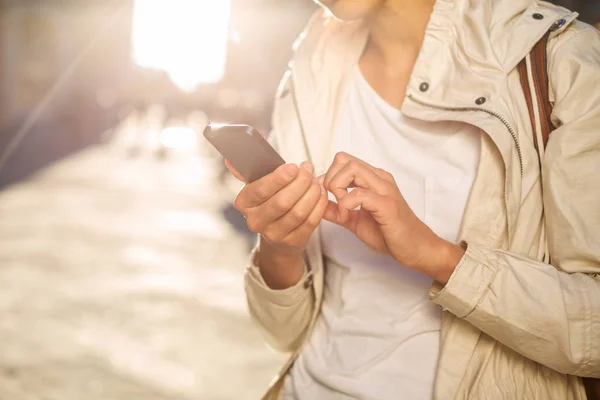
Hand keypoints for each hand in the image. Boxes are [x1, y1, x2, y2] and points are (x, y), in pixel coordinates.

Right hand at [227, 160, 328, 287]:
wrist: (277, 236)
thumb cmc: (269, 201)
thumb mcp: (257, 186)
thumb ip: (247, 171)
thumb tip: (230, 160)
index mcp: (244, 203)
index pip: (260, 190)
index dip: (279, 178)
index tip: (293, 167)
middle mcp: (255, 222)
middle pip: (282, 202)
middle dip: (300, 183)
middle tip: (308, 171)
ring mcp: (274, 235)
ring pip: (298, 212)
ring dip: (311, 193)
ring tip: (316, 182)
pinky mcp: (293, 242)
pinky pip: (310, 222)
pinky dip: (319, 206)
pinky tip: (321, 194)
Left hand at [321, 152, 463, 283]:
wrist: (416, 249)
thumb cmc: (389, 234)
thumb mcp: (355, 221)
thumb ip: (337, 210)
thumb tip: (317, 203)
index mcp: (372, 179)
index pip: (343, 160)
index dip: (328, 176)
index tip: (328, 199)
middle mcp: (379, 178)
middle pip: (344, 159)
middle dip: (330, 179)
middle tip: (332, 202)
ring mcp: (385, 189)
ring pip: (352, 169)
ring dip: (337, 188)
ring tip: (341, 210)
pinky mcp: (387, 205)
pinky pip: (359, 194)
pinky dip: (346, 204)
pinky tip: (348, 218)